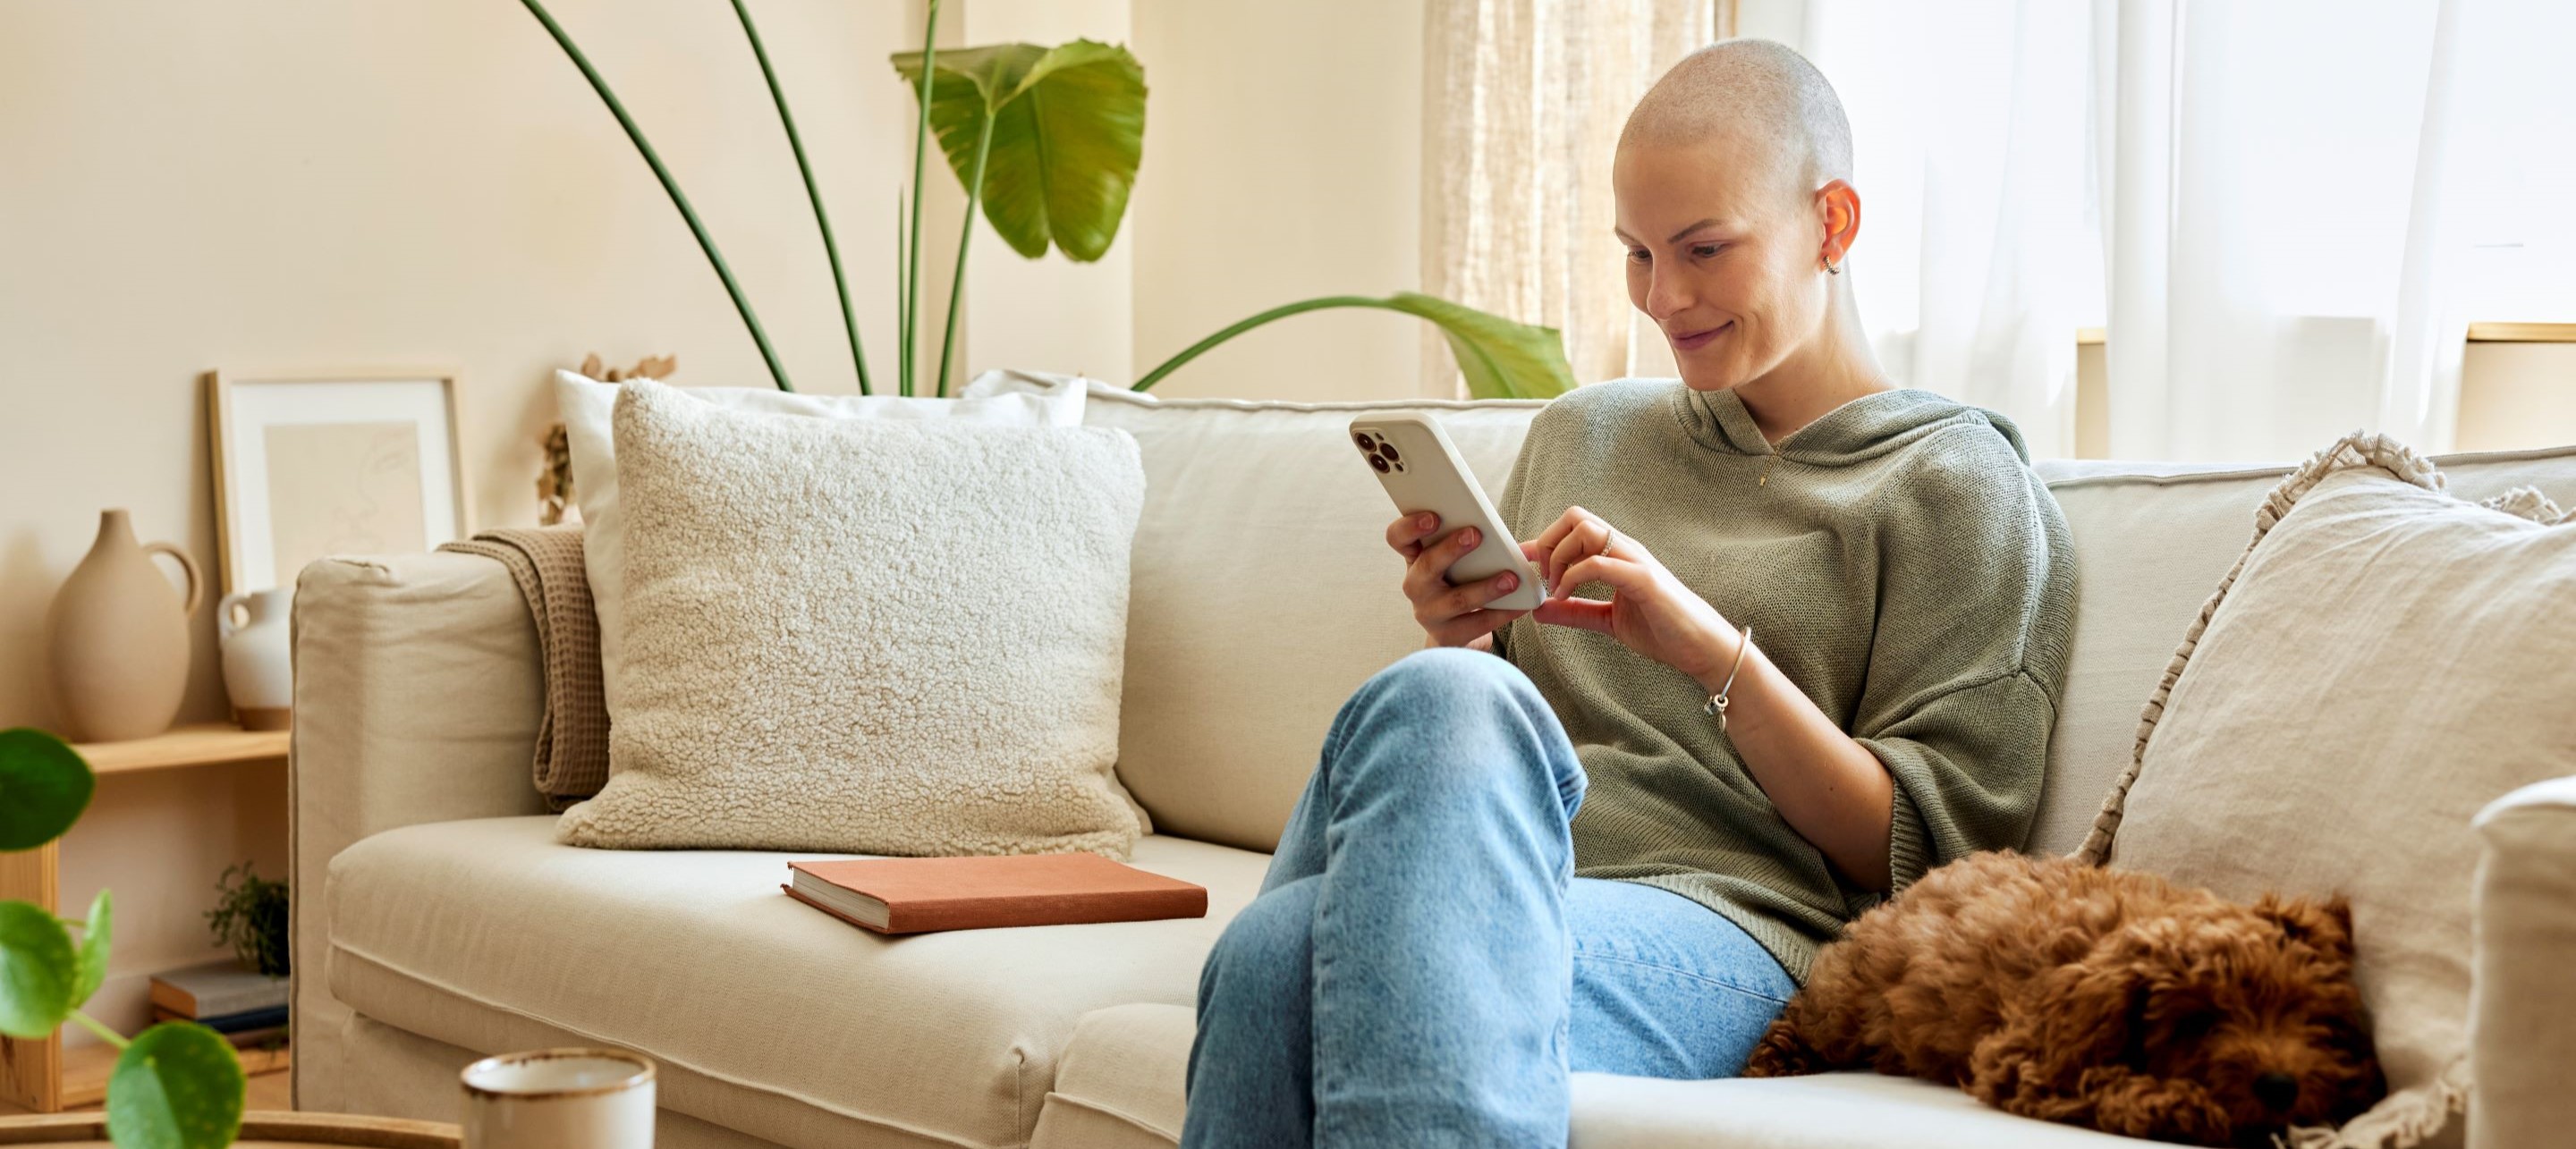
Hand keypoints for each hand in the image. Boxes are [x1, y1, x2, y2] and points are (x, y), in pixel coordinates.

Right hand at [1386, 511, 1530, 648]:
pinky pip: (1477, 624)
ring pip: (1456, 600)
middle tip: (1475, 535)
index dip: (1410, 526)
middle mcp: (1416, 585)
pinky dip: (1502, 613)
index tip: (1433, 517)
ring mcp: (1428, 613)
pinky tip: (1520, 605)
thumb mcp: (1454, 561)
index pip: (1398, 538)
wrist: (1455, 632)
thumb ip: (1464, 541)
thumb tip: (1494, 529)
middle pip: (1426, 566)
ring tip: (1511, 579)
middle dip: (1450, 549)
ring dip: (1485, 587)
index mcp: (1415, 558)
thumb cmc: (1459, 584)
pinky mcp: (1447, 636)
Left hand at [1528, 506, 1739, 681]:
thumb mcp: (1607, 621)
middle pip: (1575, 517)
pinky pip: (1599, 563)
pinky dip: (1572, 577)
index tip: (1525, 564)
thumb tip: (1539, 610)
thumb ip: (1574, 612)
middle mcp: (1625, 549)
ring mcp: (1635, 560)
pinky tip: (1564, 597)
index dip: (1543, 541)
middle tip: (1543, 578)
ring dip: (1559, 556)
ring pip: (1585, 530)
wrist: (1702, 647)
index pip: (1574, 527)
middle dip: (1548, 542)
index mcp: (1617, 555)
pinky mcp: (1643, 579)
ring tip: (1555, 587)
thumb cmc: (1662, 630)